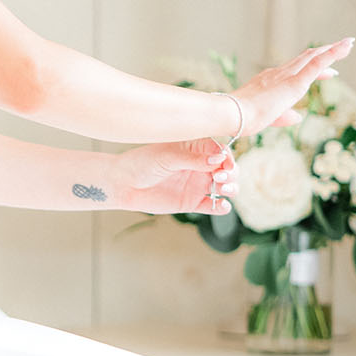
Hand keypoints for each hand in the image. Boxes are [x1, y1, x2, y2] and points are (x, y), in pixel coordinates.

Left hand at [114, 139, 237, 216]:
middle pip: (228, 168)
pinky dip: (222, 207)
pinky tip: (222, 205)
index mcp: (195, 148)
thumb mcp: (167, 157)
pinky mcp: (193, 202)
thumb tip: (218, 159)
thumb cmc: (142, 163)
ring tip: (224, 189)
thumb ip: (192, 159)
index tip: (224, 164)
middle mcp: (200, 165)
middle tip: (221, 177)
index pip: (220, 150)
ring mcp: (198, 184)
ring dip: (231, 188)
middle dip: (231, 173)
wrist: (123, 184)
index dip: (227, 157)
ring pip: (225, 186)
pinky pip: (213, 205)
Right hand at [229, 38, 354, 139]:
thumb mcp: (267, 119)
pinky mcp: (294, 82)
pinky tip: (345, 47)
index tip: (331, 70)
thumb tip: (299, 117)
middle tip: (342, 48)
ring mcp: (286, 76)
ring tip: (349, 43)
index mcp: (270, 81)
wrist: (233, 114)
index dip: (314, 67)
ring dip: (333, 50)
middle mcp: (278, 73)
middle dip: (325, 53)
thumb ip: (283, 117)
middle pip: (307, 58)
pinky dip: (332, 54)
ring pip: (314, 57)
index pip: (295, 69)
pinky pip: (317, 64)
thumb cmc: (242, 119)